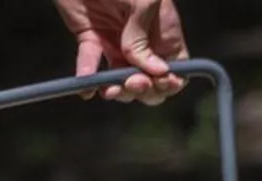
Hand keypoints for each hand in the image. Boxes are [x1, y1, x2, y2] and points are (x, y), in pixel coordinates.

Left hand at [53, 0, 187, 104]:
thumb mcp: (143, 0)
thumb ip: (143, 36)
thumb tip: (152, 70)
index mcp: (164, 34)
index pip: (175, 70)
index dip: (170, 82)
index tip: (161, 81)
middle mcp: (142, 44)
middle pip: (149, 82)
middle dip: (143, 89)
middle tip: (133, 81)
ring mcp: (116, 43)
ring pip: (120, 81)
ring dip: (118, 90)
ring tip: (110, 88)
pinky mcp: (90, 39)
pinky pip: (90, 65)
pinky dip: (87, 79)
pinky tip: (86, 87)